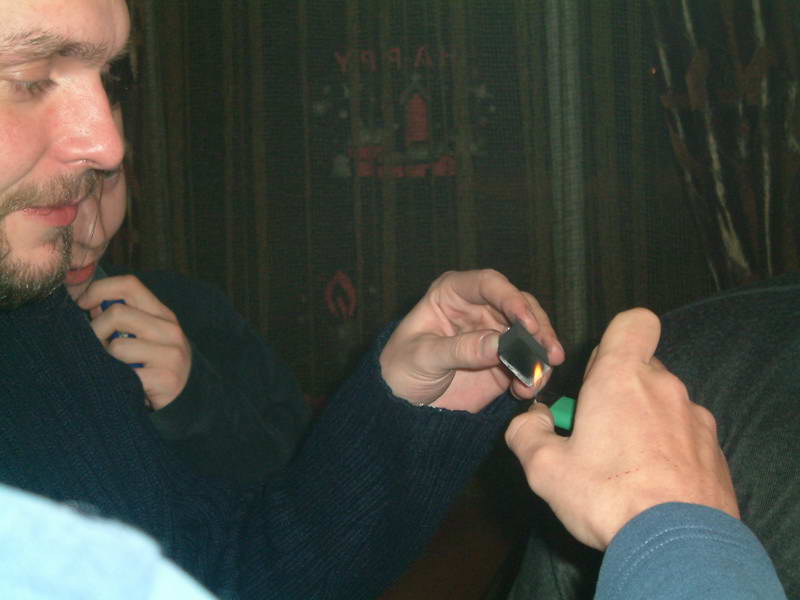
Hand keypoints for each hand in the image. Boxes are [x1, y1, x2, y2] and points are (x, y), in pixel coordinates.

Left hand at [78, 275, 191, 409]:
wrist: (187, 400)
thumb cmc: (156, 365)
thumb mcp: (147, 336)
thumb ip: (124, 318)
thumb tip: (90, 304)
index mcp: (163, 315)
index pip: (130, 285)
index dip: (100, 289)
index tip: (83, 304)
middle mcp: (170, 330)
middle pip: (118, 313)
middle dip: (95, 330)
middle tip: (94, 346)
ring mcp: (171, 354)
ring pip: (117, 346)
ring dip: (105, 359)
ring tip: (112, 367)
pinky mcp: (166, 379)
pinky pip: (124, 373)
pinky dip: (114, 379)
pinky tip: (121, 383)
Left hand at [379, 269, 563, 412]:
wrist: (401, 405)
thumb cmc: (401, 368)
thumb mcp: (424, 357)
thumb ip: (461, 349)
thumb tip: (501, 344)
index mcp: (453, 293)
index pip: (489, 284)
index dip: (511, 299)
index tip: (527, 323)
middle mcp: (479, 308)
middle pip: (520, 307)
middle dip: (538, 329)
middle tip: (549, 353)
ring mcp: (495, 335)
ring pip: (531, 334)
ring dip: (541, 354)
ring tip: (537, 378)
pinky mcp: (504, 362)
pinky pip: (528, 363)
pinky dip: (534, 375)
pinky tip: (527, 390)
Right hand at [505, 308, 738, 549]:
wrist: (679, 546)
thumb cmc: (609, 496)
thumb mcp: (544, 468)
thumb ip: (526, 432)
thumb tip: (531, 419)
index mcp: (622, 378)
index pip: (634, 322)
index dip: (615, 339)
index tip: (596, 374)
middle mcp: (665, 388)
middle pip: (641, 369)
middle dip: (617, 392)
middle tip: (595, 435)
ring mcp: (696, 419)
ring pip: (663, 404)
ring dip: (643, 423)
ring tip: (624, 468)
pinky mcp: (715, 451)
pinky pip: (686, 436)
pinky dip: (668, 451)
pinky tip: (652, 486)